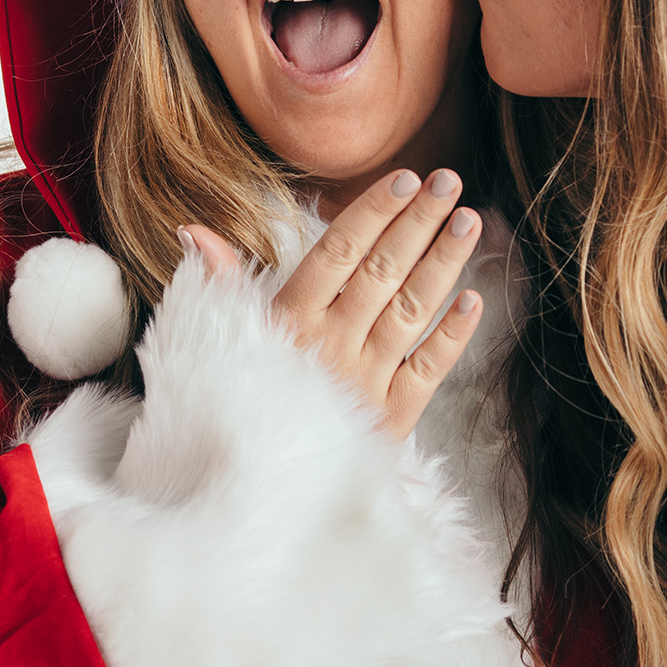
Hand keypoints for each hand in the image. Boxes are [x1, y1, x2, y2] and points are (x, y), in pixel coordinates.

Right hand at [179, 169, 483, 439]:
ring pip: (411, 312)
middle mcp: (330, 347)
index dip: (373, 212)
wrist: (259, 487)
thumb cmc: (243, 400)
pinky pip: (427, 371)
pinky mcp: (388, 419)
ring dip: (443, 264)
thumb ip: (221, 283)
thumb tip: (193, 231)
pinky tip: (473, 301)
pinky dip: (452, 337)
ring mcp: (364, 382)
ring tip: (470, 222)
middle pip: (382, 272)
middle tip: (449, 182)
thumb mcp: (227, 341)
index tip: (406, 179)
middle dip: (419, 223)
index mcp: (289, 322)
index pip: (338, 253)